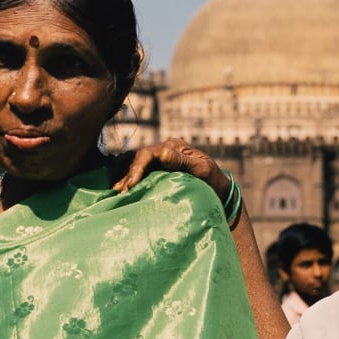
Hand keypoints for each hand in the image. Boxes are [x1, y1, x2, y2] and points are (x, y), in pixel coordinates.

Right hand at [112, 139, 230, 202]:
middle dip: (130, 174)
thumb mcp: (202, 169)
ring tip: (118, 191)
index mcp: (175, 147)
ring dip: (127, 178)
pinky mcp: (160, 171)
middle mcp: (166, 150)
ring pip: (139, 166)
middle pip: (141, 159)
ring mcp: (162, 161)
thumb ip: (182, 161)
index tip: (132, 184)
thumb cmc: (214, 180)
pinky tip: (122, 189)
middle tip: (121, 191)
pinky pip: (142, 173)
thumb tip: (162, 153)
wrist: (220, 190)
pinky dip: (131, 181)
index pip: (150, 153)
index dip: (138, 167)